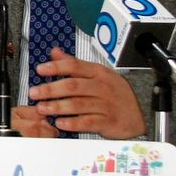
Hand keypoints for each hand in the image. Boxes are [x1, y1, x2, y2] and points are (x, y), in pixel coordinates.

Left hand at [25, 47, 145, 138]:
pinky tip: (60, 123)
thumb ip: (75, 64)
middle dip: (51, 89)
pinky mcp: (108, 121)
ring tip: (42, 108)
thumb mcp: (98, 74)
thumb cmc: (116, 93)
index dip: (55, 67)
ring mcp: (105, 104)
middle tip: (34, 93)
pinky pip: (87, 122)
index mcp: (98, 73)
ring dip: (57, 106)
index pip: (74, 66)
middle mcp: (102, 87)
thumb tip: (55, 53)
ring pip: (78, 104)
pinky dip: (72, 123)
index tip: (40, 70)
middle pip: (73, 85)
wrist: (141, 114)